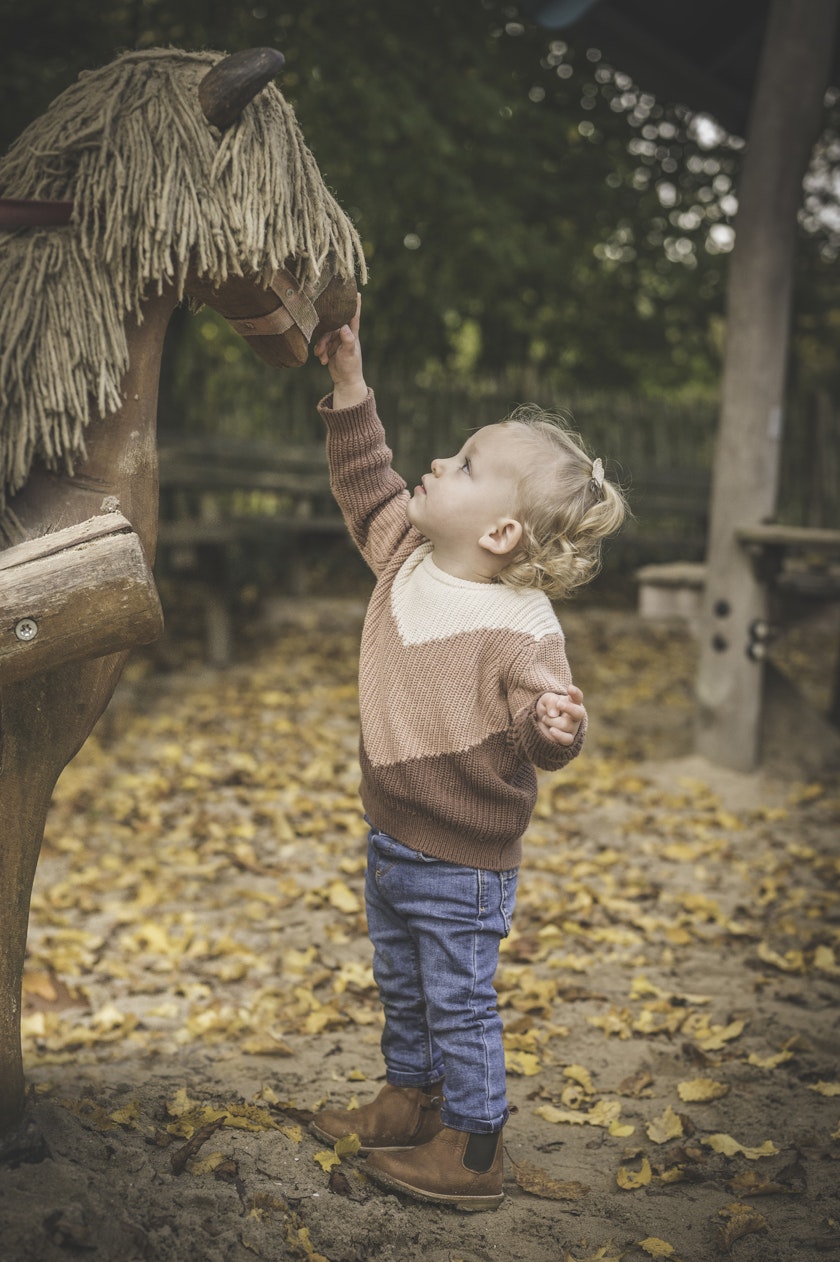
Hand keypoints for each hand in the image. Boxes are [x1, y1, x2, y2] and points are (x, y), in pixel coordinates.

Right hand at [313, 293, 366, 407]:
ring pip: (324, 336)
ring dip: (321, 346)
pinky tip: (322, 360)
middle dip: (325, 336)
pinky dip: (320, 352)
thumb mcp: (349, 353)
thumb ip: (347, 340)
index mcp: (352, 333)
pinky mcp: (330, 347)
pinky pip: (321, 344)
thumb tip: (343, 326)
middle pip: (332, 326)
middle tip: (321, 348)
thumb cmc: (351, 367)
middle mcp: (345, 334)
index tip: (357, 292)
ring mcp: (337, 340)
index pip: (354, 316)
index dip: (355, 304)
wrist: (345, 381)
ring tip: (322, 357)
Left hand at [536, 685, 583, 744]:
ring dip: (551, 721)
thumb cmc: (547, 708)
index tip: (569, 687)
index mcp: (572, 702)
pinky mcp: (568, 739)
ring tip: (545, 718)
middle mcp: (575, 715)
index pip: (577, 697)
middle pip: (579, 712)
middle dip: (569, 708)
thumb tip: (554, 714)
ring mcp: (573, 727)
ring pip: (566, 725)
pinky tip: (551, 730)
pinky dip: (558, 735)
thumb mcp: (545, 699)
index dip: (575, 693)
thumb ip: (551, 701)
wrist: (540, 723)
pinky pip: (567, 739)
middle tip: (559, 704)